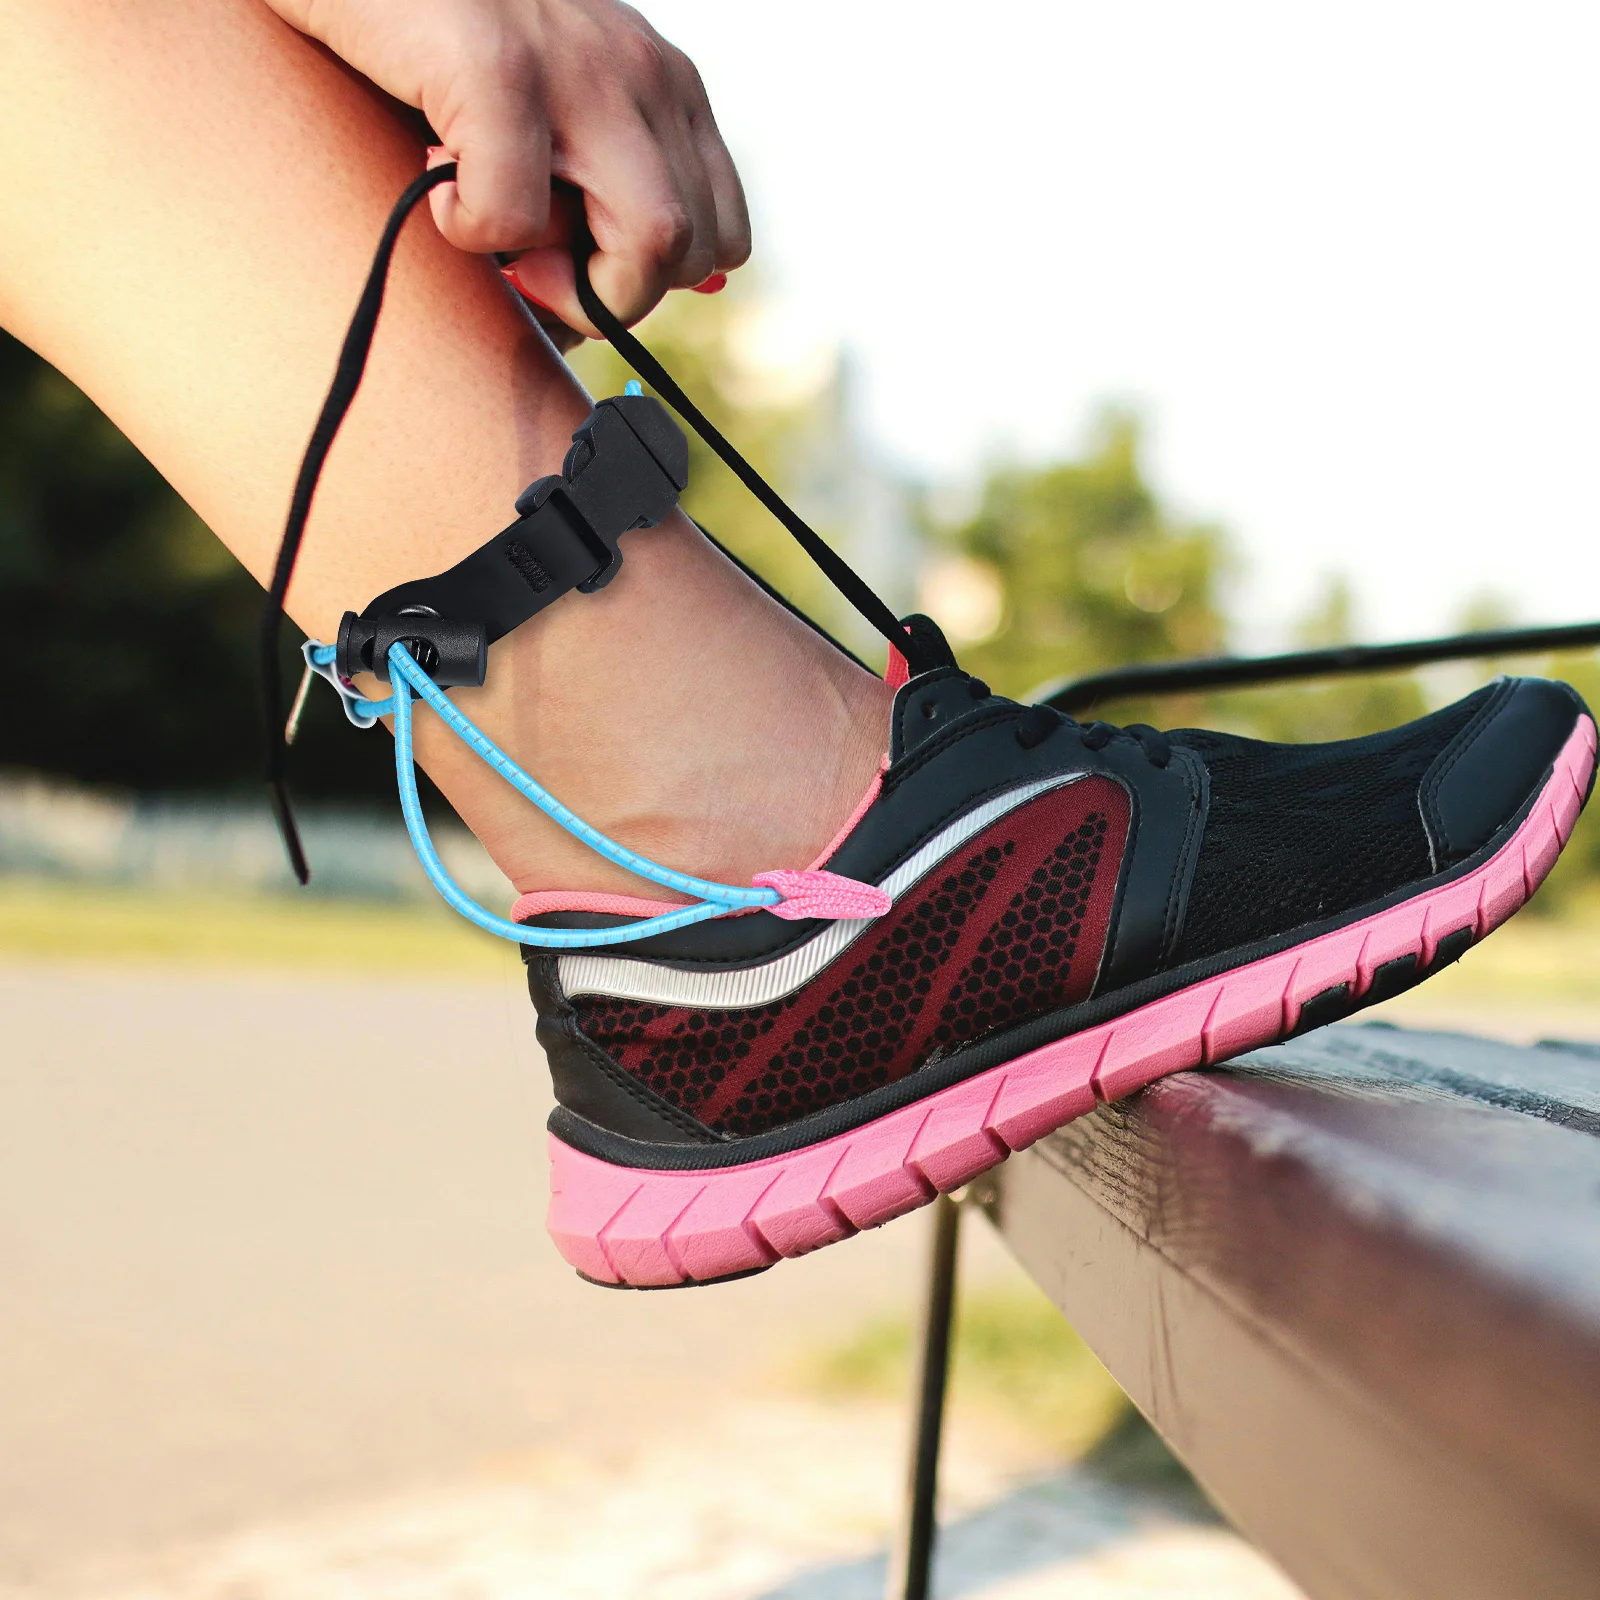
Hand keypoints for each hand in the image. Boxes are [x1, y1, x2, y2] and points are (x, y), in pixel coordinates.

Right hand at [264, 0, 750, 334]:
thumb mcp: (546, 107)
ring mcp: (580, 65)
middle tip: (532, 269)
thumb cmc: (433, 41)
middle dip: (614, 297)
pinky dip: (470, 231)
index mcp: (665, 84)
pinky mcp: (497, 64)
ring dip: (573, 284)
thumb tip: (584, 317)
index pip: (722, 234)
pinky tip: (436, 188)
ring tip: (497, 237)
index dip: (652, 281)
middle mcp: (642, 71)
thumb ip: (589, 185)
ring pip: (655, 239)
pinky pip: (519, 214)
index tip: (575, 266)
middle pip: (694, 249)